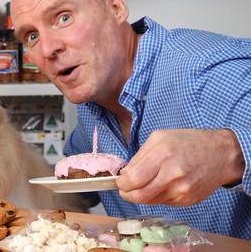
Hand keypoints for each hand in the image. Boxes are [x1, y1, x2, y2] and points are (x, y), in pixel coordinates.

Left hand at [116, 129, 243, 205]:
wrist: (220, 154)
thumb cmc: (188, 142)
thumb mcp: (159, 138)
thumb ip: (139, 156)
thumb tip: (125, 174)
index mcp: (162, 155)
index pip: (133, 179)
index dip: (122, 183)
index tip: (120, 181)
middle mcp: (173, 175)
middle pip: (139, 195)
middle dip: (127, 194)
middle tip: (125, 189)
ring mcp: (182, 190)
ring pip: (150, 201)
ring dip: (142, 195)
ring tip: (145, 183)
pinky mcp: (188, 200)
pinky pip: (164, 202)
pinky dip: (157, 196)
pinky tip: (162, 185)